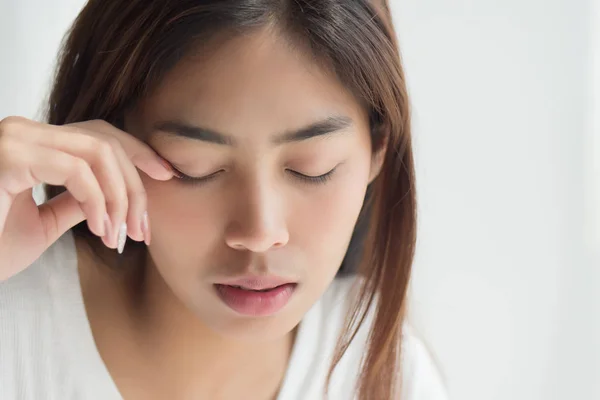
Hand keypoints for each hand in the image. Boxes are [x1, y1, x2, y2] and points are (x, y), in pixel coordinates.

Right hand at [0, 116, 172, 281]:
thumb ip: (76, 202)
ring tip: (122, 235)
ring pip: (98, 153)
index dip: (138, 152)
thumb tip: (108, 196)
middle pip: (105, 142)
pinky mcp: (9, 155)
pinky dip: (98, 201)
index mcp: (32, 143)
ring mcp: (15, 138)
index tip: (167, 176)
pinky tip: (102, 230)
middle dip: (135, 185)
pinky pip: (76, 171)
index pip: (98, 135)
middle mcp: (23, 131)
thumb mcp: (45, 223)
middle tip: (144, 228)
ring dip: (120, 197)